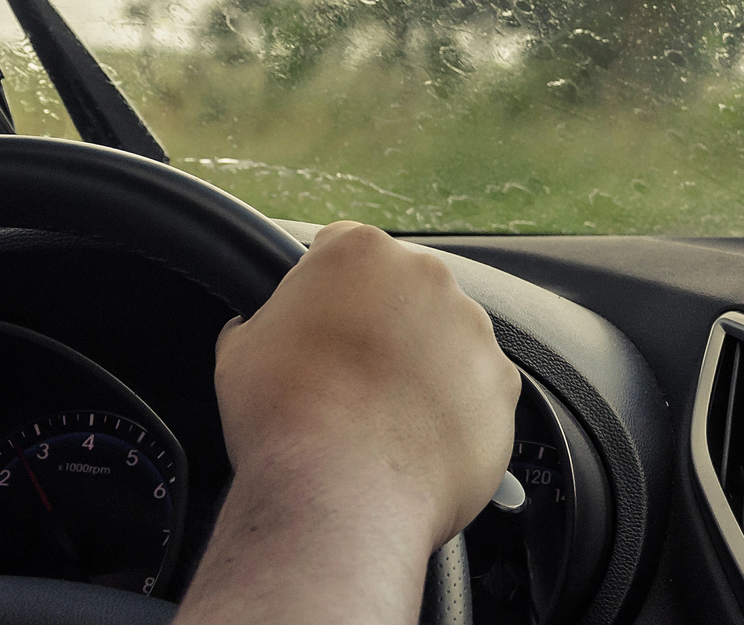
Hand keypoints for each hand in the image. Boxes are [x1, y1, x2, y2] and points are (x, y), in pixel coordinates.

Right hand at [177, 221, 518, 624]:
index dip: (324, 293)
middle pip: (404, 292)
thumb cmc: (283, 417)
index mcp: (361, 253)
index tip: (316, 327)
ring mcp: (474, 332)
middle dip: (381, 326)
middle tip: (348, 378)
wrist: (340, 492)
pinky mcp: (503, 386)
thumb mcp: (239, 351)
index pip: (343, 250)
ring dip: (423, 368)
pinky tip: (417, 444)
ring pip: (446, 340)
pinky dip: (455, 413)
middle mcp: (428, 278)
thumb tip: (257, 330)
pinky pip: (478, 392)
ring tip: (383, 419)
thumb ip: (262, 323)